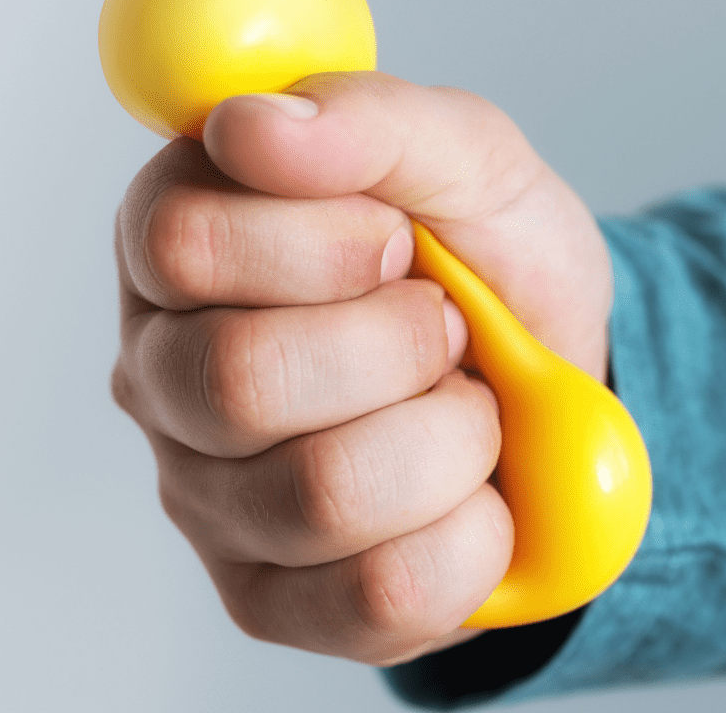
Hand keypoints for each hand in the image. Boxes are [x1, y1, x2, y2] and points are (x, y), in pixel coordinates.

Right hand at [110, 72, 613, 664]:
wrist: (557, 398)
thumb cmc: (491, 273)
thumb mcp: (471, 164)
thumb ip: (376, 121)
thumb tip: (255, 124)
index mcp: (186, 247)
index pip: (185, 242)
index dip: (326, 242)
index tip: (401, 238)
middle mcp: (168, 378)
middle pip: (237, 380)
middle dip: (402, 345)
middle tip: (447, 328)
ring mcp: (208, 502)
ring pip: (320, 494)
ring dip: (450, 439)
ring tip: (463, 406)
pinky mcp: (270, 604)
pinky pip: (380, 593)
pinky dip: (473, 533)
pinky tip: (469, 493)